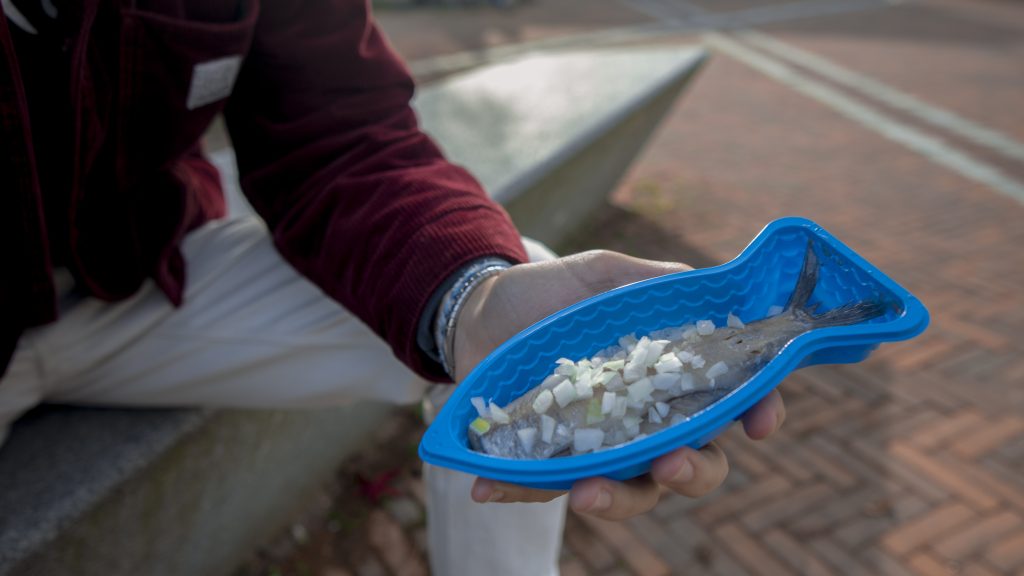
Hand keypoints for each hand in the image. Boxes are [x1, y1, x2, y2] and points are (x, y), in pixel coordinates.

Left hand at [452, 250, 786, 519]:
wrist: (481, 309)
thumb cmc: (552, 294)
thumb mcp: (604, 276)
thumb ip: (655, 283)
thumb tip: (710, 288)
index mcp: (669, 379)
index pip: (729, 403)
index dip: (758, 411)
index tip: (760, 422)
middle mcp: (643, 422)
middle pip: (692, 466)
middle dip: (692, 473)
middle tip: (669, 463)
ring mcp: (597, 448)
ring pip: (627, 492)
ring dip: (616, 500)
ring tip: (587, 491)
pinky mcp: (544, 462)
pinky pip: (538, 488)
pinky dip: (516, 492)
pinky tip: (486, 488)